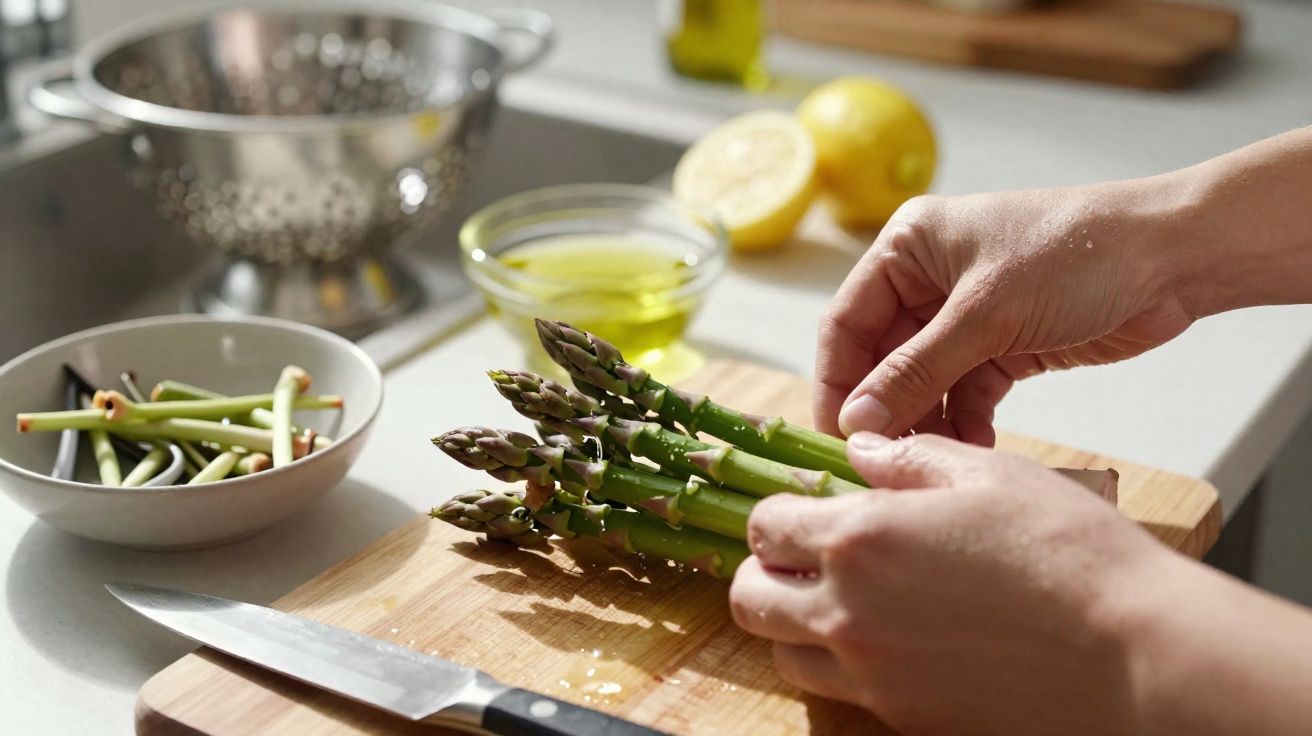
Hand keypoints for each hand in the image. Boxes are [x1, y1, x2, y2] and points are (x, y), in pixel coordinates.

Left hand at [729, 432, 1171, 734]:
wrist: (1132, 654)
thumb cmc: (1069, 553)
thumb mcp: (989, 473)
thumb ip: (909, 458)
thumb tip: (860, 449)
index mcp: (859, 537)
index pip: (764, 524)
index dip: (778, 512)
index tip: (806, 510)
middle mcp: (847, 610)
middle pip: (749, 597)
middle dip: (766, 572)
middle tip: (807, 559)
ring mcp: (870, 673)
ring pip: (782, 653)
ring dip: (795, 624)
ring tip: (845, 602)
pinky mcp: (901, 716)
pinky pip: (835, 693)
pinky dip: (840, 667)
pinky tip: (888, 641)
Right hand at [814, 182, 1195, 443]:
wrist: (1175, 258)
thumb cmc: (1078, 254)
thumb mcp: (986, 314)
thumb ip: (916, 372)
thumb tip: (856, 421)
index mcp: (908, 247)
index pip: (847, 323)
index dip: (836, 382)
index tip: (834, 438)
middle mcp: (928, 278)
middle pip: (882, 357)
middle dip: (883, 409)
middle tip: (879, 462)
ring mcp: (966, 315)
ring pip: (923, 381)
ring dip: (926, 421)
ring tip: (928, 463)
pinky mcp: (1004, 345)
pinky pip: (966, 392)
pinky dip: (966, 421)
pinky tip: (972, 449)